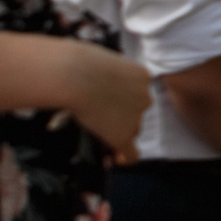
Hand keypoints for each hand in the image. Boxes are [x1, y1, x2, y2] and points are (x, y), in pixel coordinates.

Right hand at [65, 42, 151, 157]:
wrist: (74, 76)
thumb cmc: (79, 62)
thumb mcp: (103, 61)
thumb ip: (109, 75)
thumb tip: (99, 84)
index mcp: (143, 77)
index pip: (139, 92)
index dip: (126, 98)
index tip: (112, 101)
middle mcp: (145, 98)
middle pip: (137, 112)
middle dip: (123, 114)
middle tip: (101, 114)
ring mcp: (136, 118)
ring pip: (132, 130)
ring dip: (119, 130)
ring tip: (97, 127)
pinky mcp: (123, 135)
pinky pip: (131, 153)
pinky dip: (125, 157)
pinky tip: (117, 159)